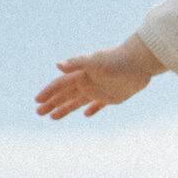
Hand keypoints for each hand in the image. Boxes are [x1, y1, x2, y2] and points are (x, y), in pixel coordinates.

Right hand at [35, 35, 163, 118]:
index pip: (60, 85)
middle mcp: (87, 82)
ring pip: (77, 101)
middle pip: (65, 95)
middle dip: (52, 104)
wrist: (140, 61)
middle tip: (38, 113)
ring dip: (65, 109)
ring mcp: (99, 90)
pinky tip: (85, 115)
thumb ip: (77, 63)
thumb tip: (57, 65)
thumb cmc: (117, 59)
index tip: (37, 101)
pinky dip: (91, 109)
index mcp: (81, 74)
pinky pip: (98, 105)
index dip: (48, 92)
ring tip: (52, 118)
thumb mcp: (95, 62)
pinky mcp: (112, 97)